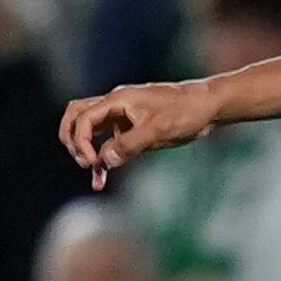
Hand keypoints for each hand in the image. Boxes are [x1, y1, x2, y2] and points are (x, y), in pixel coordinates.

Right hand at [59, 80, 216, 188]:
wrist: (208, 107)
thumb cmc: (185, 113)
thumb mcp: (157, 130)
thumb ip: (129, 145)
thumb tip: (104, 160)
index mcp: (118, 100)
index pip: (84, 118)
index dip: (81, 141)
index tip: (92, 161)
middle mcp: (116, 106)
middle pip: (77, 115)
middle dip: (72, 138)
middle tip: (83, 160)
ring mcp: (123, 117)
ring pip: (91, 130)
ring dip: (86, 150)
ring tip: (92, 172)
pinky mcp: (132, 129)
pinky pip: (110, 143)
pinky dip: (105, 160)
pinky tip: (102, 181)